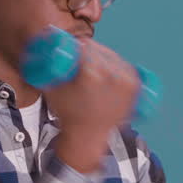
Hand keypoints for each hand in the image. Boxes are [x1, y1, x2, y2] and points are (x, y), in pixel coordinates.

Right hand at [48, 39, 139, 172]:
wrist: (88, 136)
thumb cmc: (68, 113)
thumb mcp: (53, 88)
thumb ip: (50, 67)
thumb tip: (47, 49)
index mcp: (91, 74)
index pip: (84, 46)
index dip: (74, 47)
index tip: (70, 52)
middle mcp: (112, 74)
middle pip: (98, 49)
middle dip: (87, 51)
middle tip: (80, 60)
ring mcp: (126, 80)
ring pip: (111, 55)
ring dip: (101, 57)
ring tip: (92, 68)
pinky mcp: (134, 85)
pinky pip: (123, 65)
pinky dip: (115, 66)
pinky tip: (107, 74)